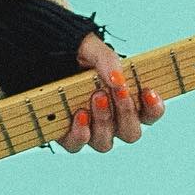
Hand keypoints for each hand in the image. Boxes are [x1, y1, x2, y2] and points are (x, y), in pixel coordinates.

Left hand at [61, 33, 165, 152]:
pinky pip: (76, 145)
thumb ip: (108, 60)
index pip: (150, 114)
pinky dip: (80, 133)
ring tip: (95, 97)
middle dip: (126, 113)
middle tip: (116, 90)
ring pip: (105, 143)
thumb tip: (118, 79)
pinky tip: (80, 115)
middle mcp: (110, 120)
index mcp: (124, 101)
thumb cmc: (73, 54)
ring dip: (104, 122)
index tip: (148, 91)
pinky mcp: (65, 133)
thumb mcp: (92, 49)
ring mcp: (88, 130)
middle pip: (131, 133)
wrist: (40, 54)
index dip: (154, 108)